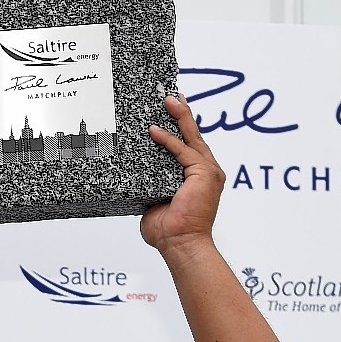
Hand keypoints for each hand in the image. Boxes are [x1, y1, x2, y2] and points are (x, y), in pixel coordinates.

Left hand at [140, 95, 225, 256]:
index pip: (189, 147)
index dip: (180, 129)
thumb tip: (132, 178)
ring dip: (180, 117)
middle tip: (171, 96)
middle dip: (183, 114)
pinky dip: (168, 140)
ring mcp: (208, 172)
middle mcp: (206, 172)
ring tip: (168, 100)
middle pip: (194, 136)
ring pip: (192, 138)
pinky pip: (183, 151)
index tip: (170, 111)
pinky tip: (154, 130)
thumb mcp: (154, 202)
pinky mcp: (204, 175)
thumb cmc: (168, 232)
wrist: (180, 245)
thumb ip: (149, 187)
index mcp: (197, 178)